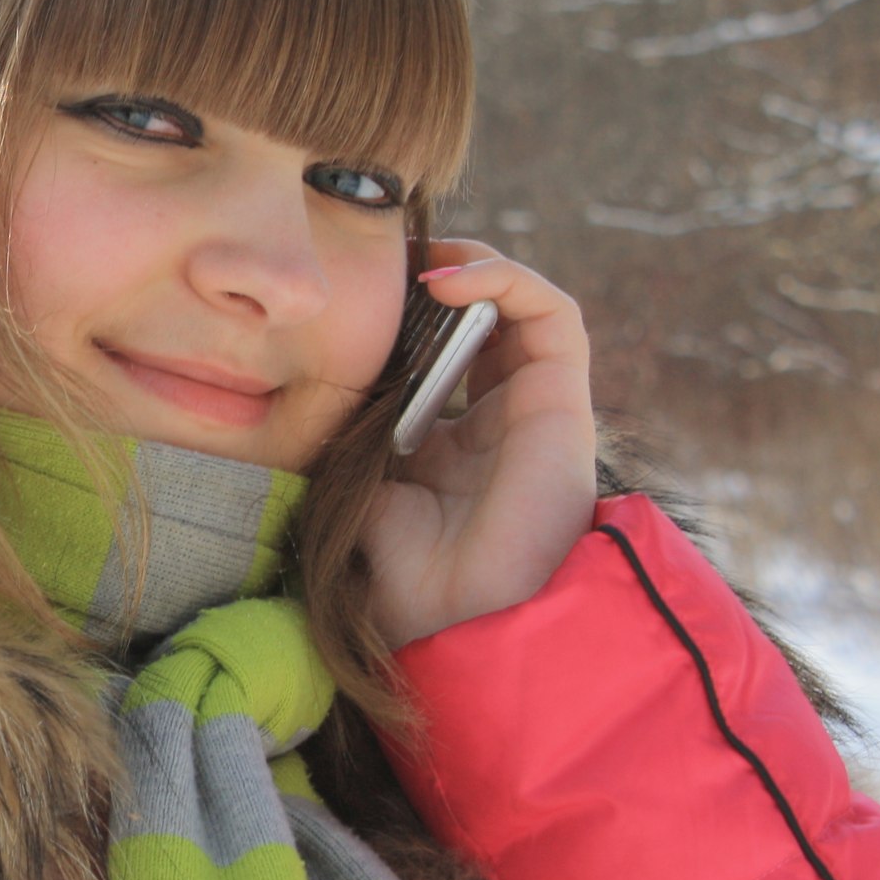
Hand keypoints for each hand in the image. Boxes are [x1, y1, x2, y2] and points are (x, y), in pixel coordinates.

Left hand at [363, 240, 598, 647]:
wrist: (464, 618)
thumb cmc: (410, 576)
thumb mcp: (361, 495)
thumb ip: (352, 443)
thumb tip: (315, 397)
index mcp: (452, 441)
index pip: (436, 353)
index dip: (403, 315)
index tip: (356, 294)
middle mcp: (498, 418)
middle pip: (477, 320)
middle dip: (434, 279)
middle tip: (385, 261)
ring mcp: (533, 407)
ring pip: (519, 306)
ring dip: (470, 267)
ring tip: (420, 263)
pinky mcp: (563, 400)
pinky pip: (551, 314)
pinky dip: (504, 280)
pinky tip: (448, 282)